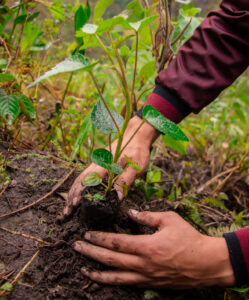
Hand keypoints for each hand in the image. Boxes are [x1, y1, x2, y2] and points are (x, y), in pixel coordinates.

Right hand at [64, 116, 159, 215]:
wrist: (136, 134)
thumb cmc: (138, 151)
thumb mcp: (136, 166)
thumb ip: (126, 180)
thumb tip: (118, 198)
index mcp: (106, 163)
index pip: (90, 179)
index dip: (81, 192)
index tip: (75, 204)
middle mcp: (97, 163)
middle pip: (80, 180)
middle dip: (72, 196)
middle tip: (67, 212)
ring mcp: (96, 163)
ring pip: (80, 179)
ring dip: (73, 193)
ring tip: (68, 208)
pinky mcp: (98, 164)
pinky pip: (84, 176)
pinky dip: (78, 187)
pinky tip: (76, 196)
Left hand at [74, 210, 234, 287]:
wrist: (206, 263)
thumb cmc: (188, 239)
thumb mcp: (169, 220)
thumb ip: (148, 216)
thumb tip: (131, 213)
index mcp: (146, 246)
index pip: (116, 242)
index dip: (99, 238)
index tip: (87, 234)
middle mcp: (143, 264)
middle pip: (111, 259)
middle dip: (91, 252)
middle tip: (77, 247)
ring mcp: (146, 277)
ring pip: (116, 277)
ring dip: (97, 272)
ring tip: (83, 268)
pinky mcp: (151, 284)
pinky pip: (127, 284)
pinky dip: (113, 282)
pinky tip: (105, 279)